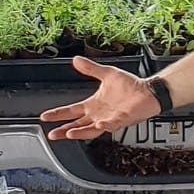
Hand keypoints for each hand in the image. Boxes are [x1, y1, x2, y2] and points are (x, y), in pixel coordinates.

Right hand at [39, 56, 159, 141]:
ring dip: (80, 132)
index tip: (45, 117)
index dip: (58, 114)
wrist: (149, 91)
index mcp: (93, 104)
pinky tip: (99, 124)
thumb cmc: (131, 86)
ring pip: (91, 129)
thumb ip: (91, 69)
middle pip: (77, 124)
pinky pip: (112, 124)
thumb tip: (76, 60)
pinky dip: (105, 125)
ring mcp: (110, 118)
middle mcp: (99, 114)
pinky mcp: (122, 119)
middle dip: (64, 130)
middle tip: (52, 134)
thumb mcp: (107, 74)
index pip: (71, 111)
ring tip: (69, 133)